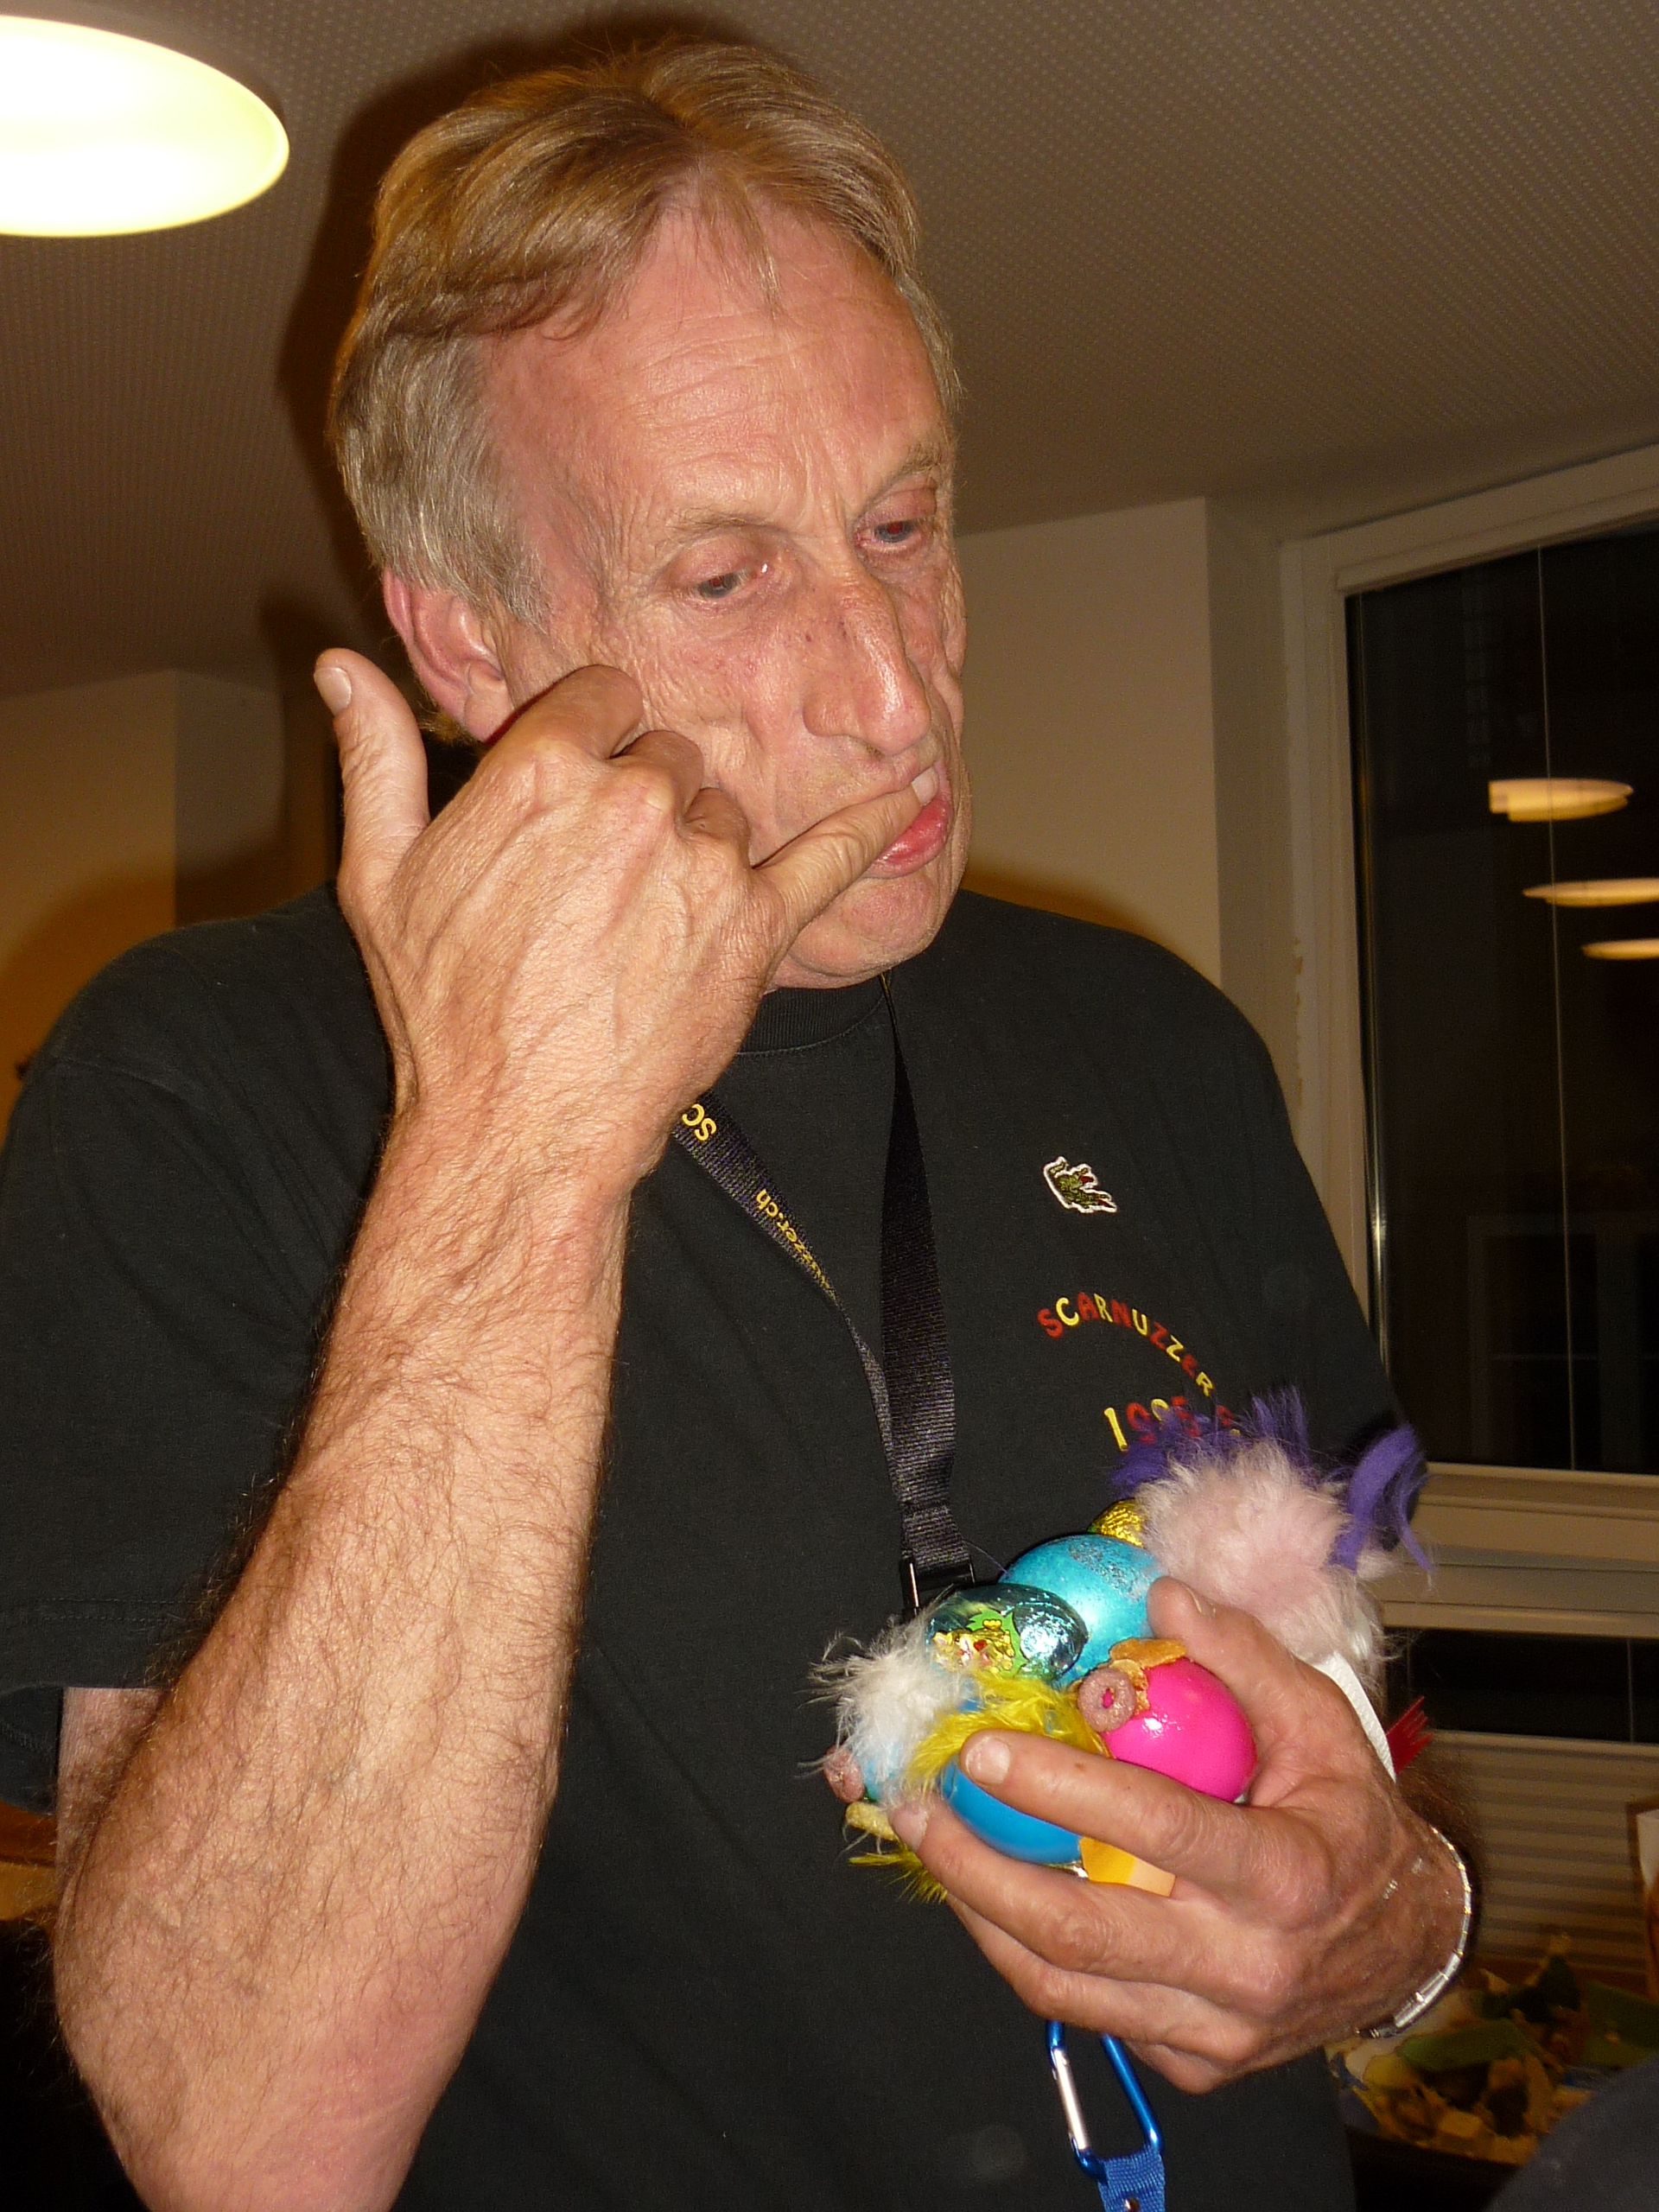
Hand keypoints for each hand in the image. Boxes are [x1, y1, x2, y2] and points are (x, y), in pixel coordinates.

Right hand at [315, 653, 926, 1200]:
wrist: (520, 1128)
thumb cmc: (445, 1007)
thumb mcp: (383, 877)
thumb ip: (375, 758)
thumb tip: (338, 663)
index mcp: (544, 768)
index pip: (601, 696)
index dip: (589, 740)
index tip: (577, 789)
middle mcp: (638, 799)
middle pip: (667, 754)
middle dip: (643, 798)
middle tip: (602, 884)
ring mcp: (708, 862)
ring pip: (724, 811)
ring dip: (700, 848)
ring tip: (645, 928)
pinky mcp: (759, 927)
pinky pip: (831, 855)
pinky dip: (873, 820)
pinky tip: (912, 788)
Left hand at [888, 1581, 1464, 2091]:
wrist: (1409, 1944)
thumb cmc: (1354, 1821)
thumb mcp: (1322, 1723)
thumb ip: (1243, 1657)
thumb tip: (1163, 1600)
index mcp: (1284, 1876)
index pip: (1155, 1829)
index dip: (1060, 1788)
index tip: (983, 1751)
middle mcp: (1245, 1968)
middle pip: (1081, 1932)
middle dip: (978, 1870)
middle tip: (919, 1806)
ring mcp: (1216, 2030)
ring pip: (1065, 1990)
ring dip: (980, 1916)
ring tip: (932, 1845)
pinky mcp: (1194, 2061)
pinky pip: (1087, 2014)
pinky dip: (1027, 1956)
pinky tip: (992, 1896)